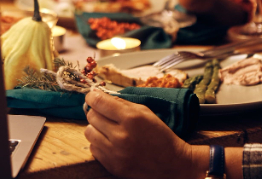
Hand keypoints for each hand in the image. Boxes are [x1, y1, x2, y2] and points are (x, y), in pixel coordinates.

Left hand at [83, 89, 205, 178]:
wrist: (172, 164)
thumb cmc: (159, 135)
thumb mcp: (145, 112)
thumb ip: (122, 103)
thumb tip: (100, 96)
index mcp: (131, 119)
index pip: (99, 102)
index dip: (92, 97)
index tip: (92, 96)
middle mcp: (121, 136)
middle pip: (91, 116)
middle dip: (96, 112)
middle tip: (105, 114)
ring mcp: (115, 153)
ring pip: (89, 132)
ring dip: (96, 128)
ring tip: (108, 129)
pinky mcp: (112, 166)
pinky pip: (94, 149)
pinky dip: (99, 144)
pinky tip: (111, 143)